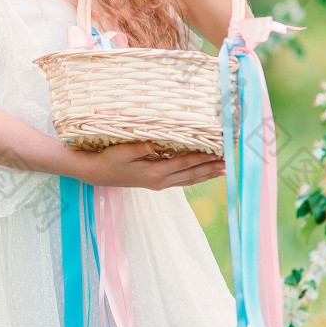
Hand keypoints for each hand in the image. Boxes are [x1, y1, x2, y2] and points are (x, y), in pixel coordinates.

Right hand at [80, 139, 225, 189]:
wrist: (97, 174)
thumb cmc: (109, 159)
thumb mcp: (121, 151)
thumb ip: (138, 147)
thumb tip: (154, 142)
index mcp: (154, 173)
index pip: (184, 163)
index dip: (201, 158)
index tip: (217, 152)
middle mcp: (160, 181)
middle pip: (191, 174)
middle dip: (210, 168)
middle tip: (229, 163)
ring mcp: (159, 184)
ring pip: (189, 180)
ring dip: (206, 174)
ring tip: (223, 171)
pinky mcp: (156, 184)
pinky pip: (181, 181)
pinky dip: (195, 177)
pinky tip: (203, 174)